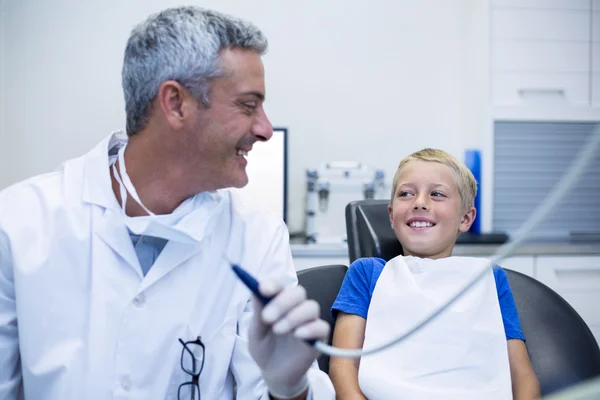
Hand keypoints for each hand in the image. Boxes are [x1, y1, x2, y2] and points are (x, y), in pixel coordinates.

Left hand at [248, 279, 329, 398]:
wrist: (274, 373)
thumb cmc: (264, 348)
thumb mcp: (255, 332)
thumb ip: (258, 312)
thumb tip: (256, 290)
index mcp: (279, 301)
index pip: (280, 286)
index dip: (273, 284)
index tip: (263, 290)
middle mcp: (296, 307)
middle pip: (298, 293)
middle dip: (282, 302)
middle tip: (267, 317)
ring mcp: (309, 321)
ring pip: (311, 307)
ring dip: (294, 316)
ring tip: (278, 330)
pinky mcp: (319, 337)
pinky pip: (322, 327)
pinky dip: (310, 328)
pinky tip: (298, 335)